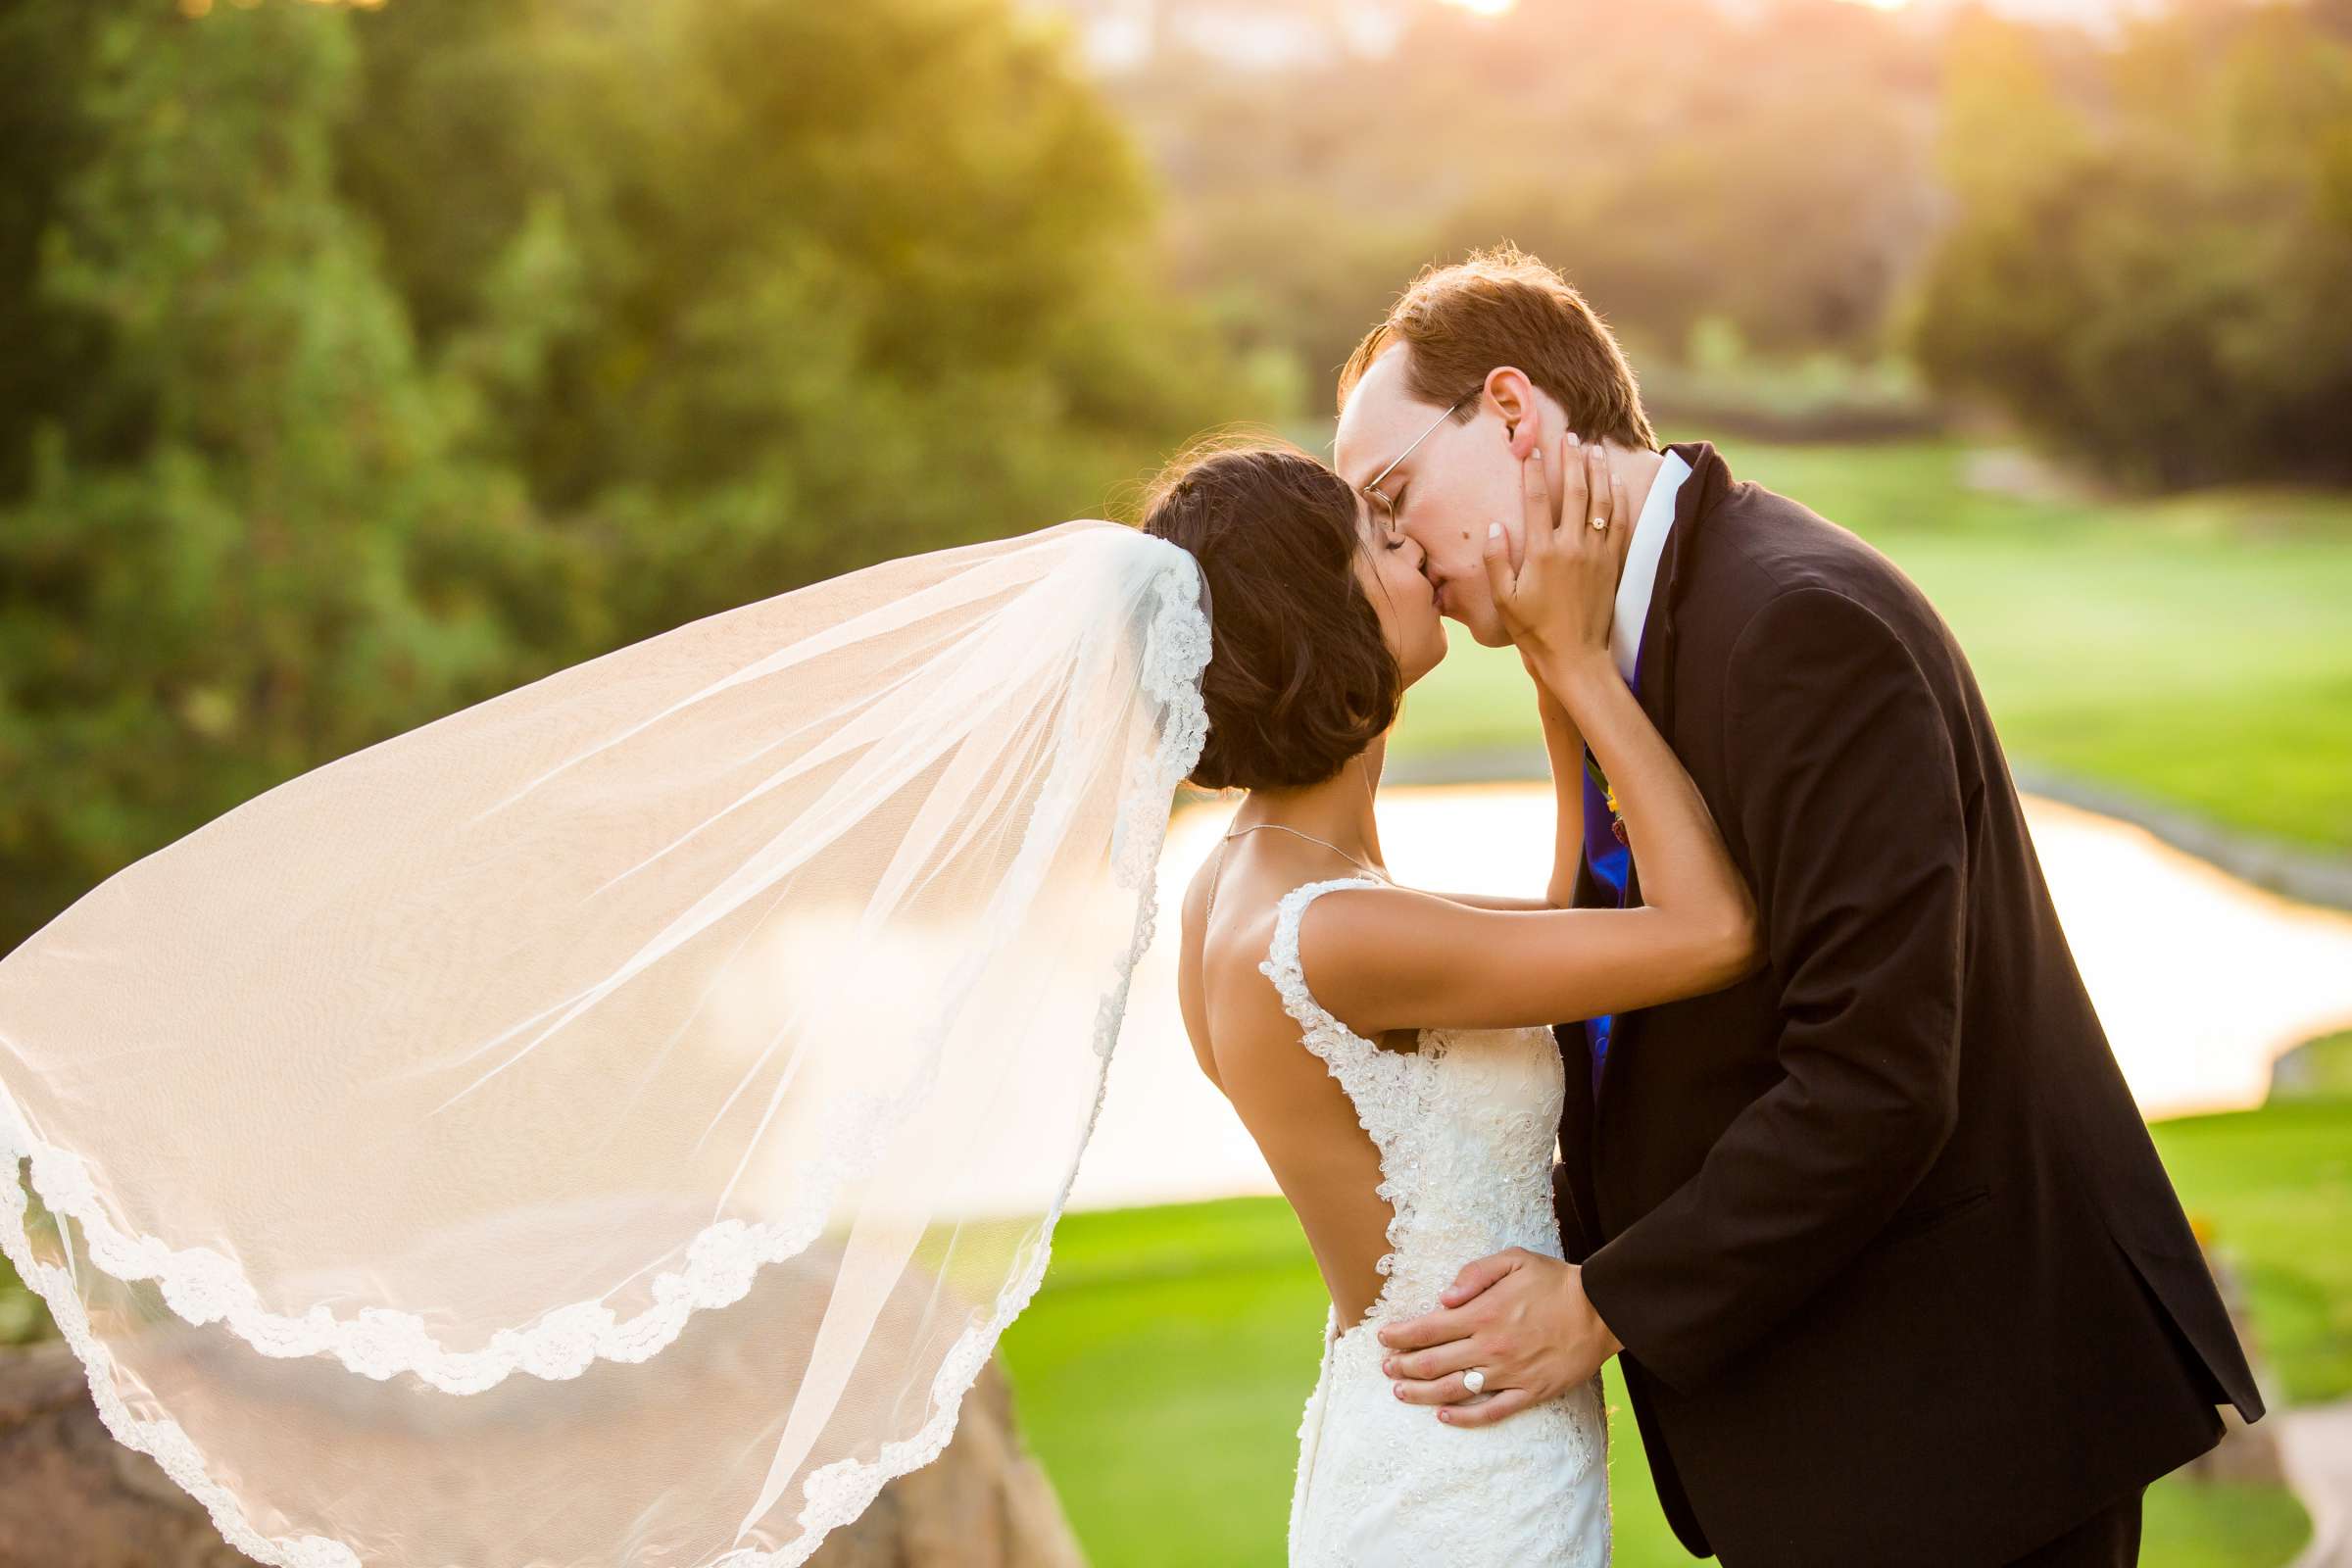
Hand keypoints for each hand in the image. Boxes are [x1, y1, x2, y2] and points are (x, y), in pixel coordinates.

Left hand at [1374, 1248, 1621, 1427]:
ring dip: (1421, 1393)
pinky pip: (1490, 1412)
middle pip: (1432, 1363)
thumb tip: (1443, 1297)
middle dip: (1402, 1365)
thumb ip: (1474, 1273)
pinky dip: (1463, 1418)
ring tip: (1400, 1392)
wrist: (1600, 1310)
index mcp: (1483, 1313)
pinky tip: (1443, 1417)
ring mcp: (1509, 1374)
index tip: (1383, 1337)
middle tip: (1386, 1366)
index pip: (1427, 1329)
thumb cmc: (1554, 1281)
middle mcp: (1490, 1347)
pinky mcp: (1529, 1393)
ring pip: (1453, 1390)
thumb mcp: (1514, 1259)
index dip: (1400, 1335)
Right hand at [1483, 435, 1627, 670]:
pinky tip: (1616, 481)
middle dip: (1571, 459)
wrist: (1576, 655)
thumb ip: (1495, 562)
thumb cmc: (1534, 629)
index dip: (1533, 471)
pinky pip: (1619, 522)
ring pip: (1600, 500)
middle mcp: (1572, 546)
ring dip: (1597, 470)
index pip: (1536, 500)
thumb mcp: (1503, 600)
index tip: (1532, 448)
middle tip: (1570, 435)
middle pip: (1573, 490)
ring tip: (1594, 448)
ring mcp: (1596, 552)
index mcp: (1542, 552)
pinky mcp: (1613, 562)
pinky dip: (1619, 497)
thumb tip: (1494, 527)